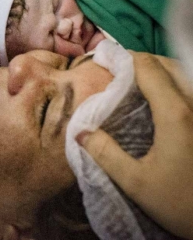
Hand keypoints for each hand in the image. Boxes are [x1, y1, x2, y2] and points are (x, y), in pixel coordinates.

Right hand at [78, 53, 192, 239]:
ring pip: (185, 74)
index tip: (103, 60)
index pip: (148, 67)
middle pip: (169, 64)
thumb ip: (105, 153)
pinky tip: (163, 102)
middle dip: (141, 61)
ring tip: (138, 83)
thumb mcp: (136, 183)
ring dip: (161, 71)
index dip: (124, 58)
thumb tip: (80, 132)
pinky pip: (192, 90)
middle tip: (117, 71)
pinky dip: (175, 85)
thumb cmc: (183, 203)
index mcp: (175, 113)